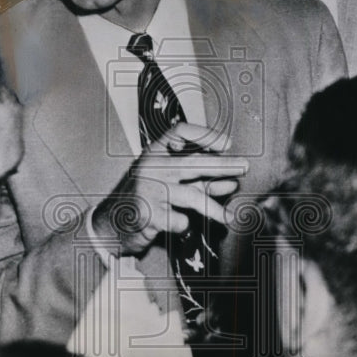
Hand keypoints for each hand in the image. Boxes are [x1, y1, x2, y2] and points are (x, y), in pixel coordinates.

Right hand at [91, 122, 248, 256]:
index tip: (227, 143)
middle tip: (244, 168)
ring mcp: (149, 189)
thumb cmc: (145, 198)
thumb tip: (232, 182)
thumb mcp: (170, 182)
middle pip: (193, 162)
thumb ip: (199, 180)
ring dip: (214, 209)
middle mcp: (151, 166)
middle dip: (223, 166)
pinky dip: (185, 224)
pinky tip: (180, 224)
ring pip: (192, 196)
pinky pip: (180, 220)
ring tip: (229, 218)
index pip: (180, 131)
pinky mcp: (149, 214)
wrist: (112, 224)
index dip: (205, 135)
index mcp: (154, 152)